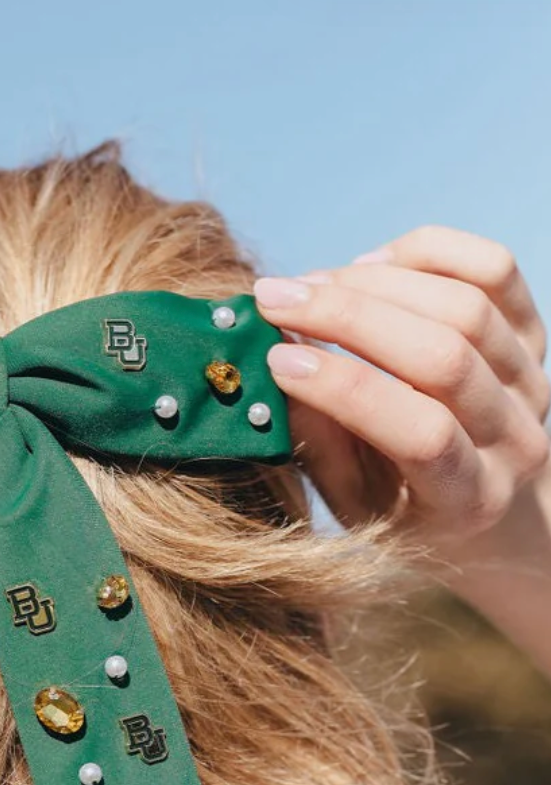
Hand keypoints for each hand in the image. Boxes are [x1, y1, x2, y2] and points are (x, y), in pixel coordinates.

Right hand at [252, 225, 549, 573]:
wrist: (492, 512)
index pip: (420, 432)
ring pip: (466, 304)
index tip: (276, 359)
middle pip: (444, 354)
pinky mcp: (535, 334)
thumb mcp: (355, 509)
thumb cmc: (405, 516)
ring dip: (375, 281)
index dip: (345, 388)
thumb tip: (280, 367)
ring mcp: (533, 379)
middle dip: (348, 317)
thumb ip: (321, 447)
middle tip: (274, 298)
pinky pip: (493, 268)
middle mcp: (517, 437)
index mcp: (472, 498)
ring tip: (312, 283)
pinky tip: (371, 264)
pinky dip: (426, 252)